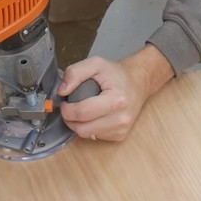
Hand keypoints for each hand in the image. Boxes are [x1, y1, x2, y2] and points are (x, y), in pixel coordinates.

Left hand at [58, 45, 174, 141]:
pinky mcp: (120, 135)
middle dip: (70, 120)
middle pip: (82, 129)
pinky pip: (95, 136)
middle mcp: (121, 118)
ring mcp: (121, 129)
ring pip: (87, 135)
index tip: (64, 103)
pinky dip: (89, 127)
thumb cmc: (117, 74)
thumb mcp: (95, 64)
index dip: (67, 110)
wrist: (138, 82)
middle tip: (69, 108)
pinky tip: (93, 116)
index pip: (82, 113)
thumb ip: (75, 73)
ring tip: (81, 110)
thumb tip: (62, 92)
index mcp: (116, 100)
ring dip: (79, 125)